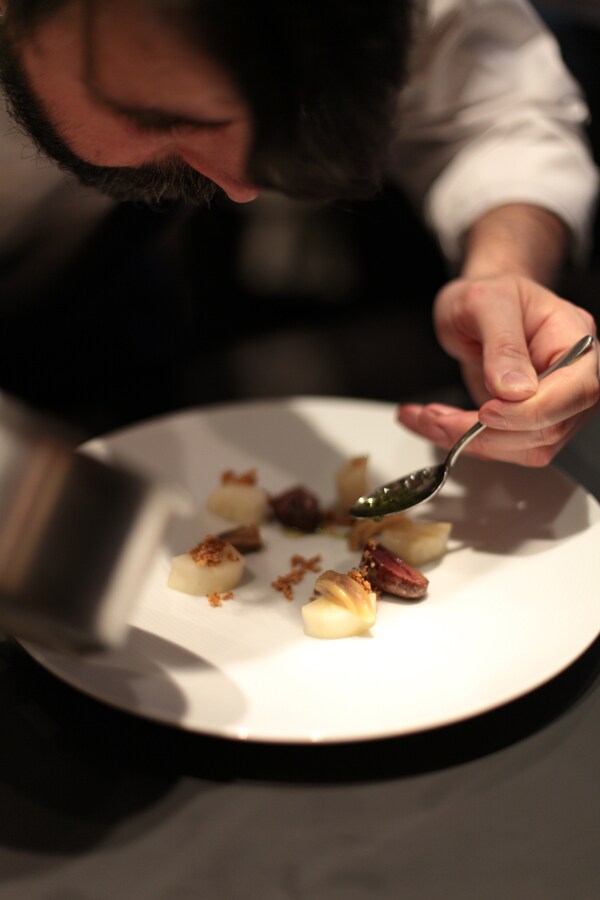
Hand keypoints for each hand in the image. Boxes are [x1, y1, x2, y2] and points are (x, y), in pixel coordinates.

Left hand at [397, 273, 598, 465]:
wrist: (475, 305)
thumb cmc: (486, 294)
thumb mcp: (486, 302)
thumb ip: (502, 344)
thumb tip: (515, 391)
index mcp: (573, 338)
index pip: (575, 391)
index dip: (532, 411)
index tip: (486, 412)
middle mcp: (570, 376)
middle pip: (550, 428)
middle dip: (489, 433)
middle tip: (438, 418)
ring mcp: (550, 403)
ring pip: (526, 448)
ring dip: (471, 442)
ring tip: (428, 419)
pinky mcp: (524, 421)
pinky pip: (502, 446)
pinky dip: (464, 441)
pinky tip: (434, 424)